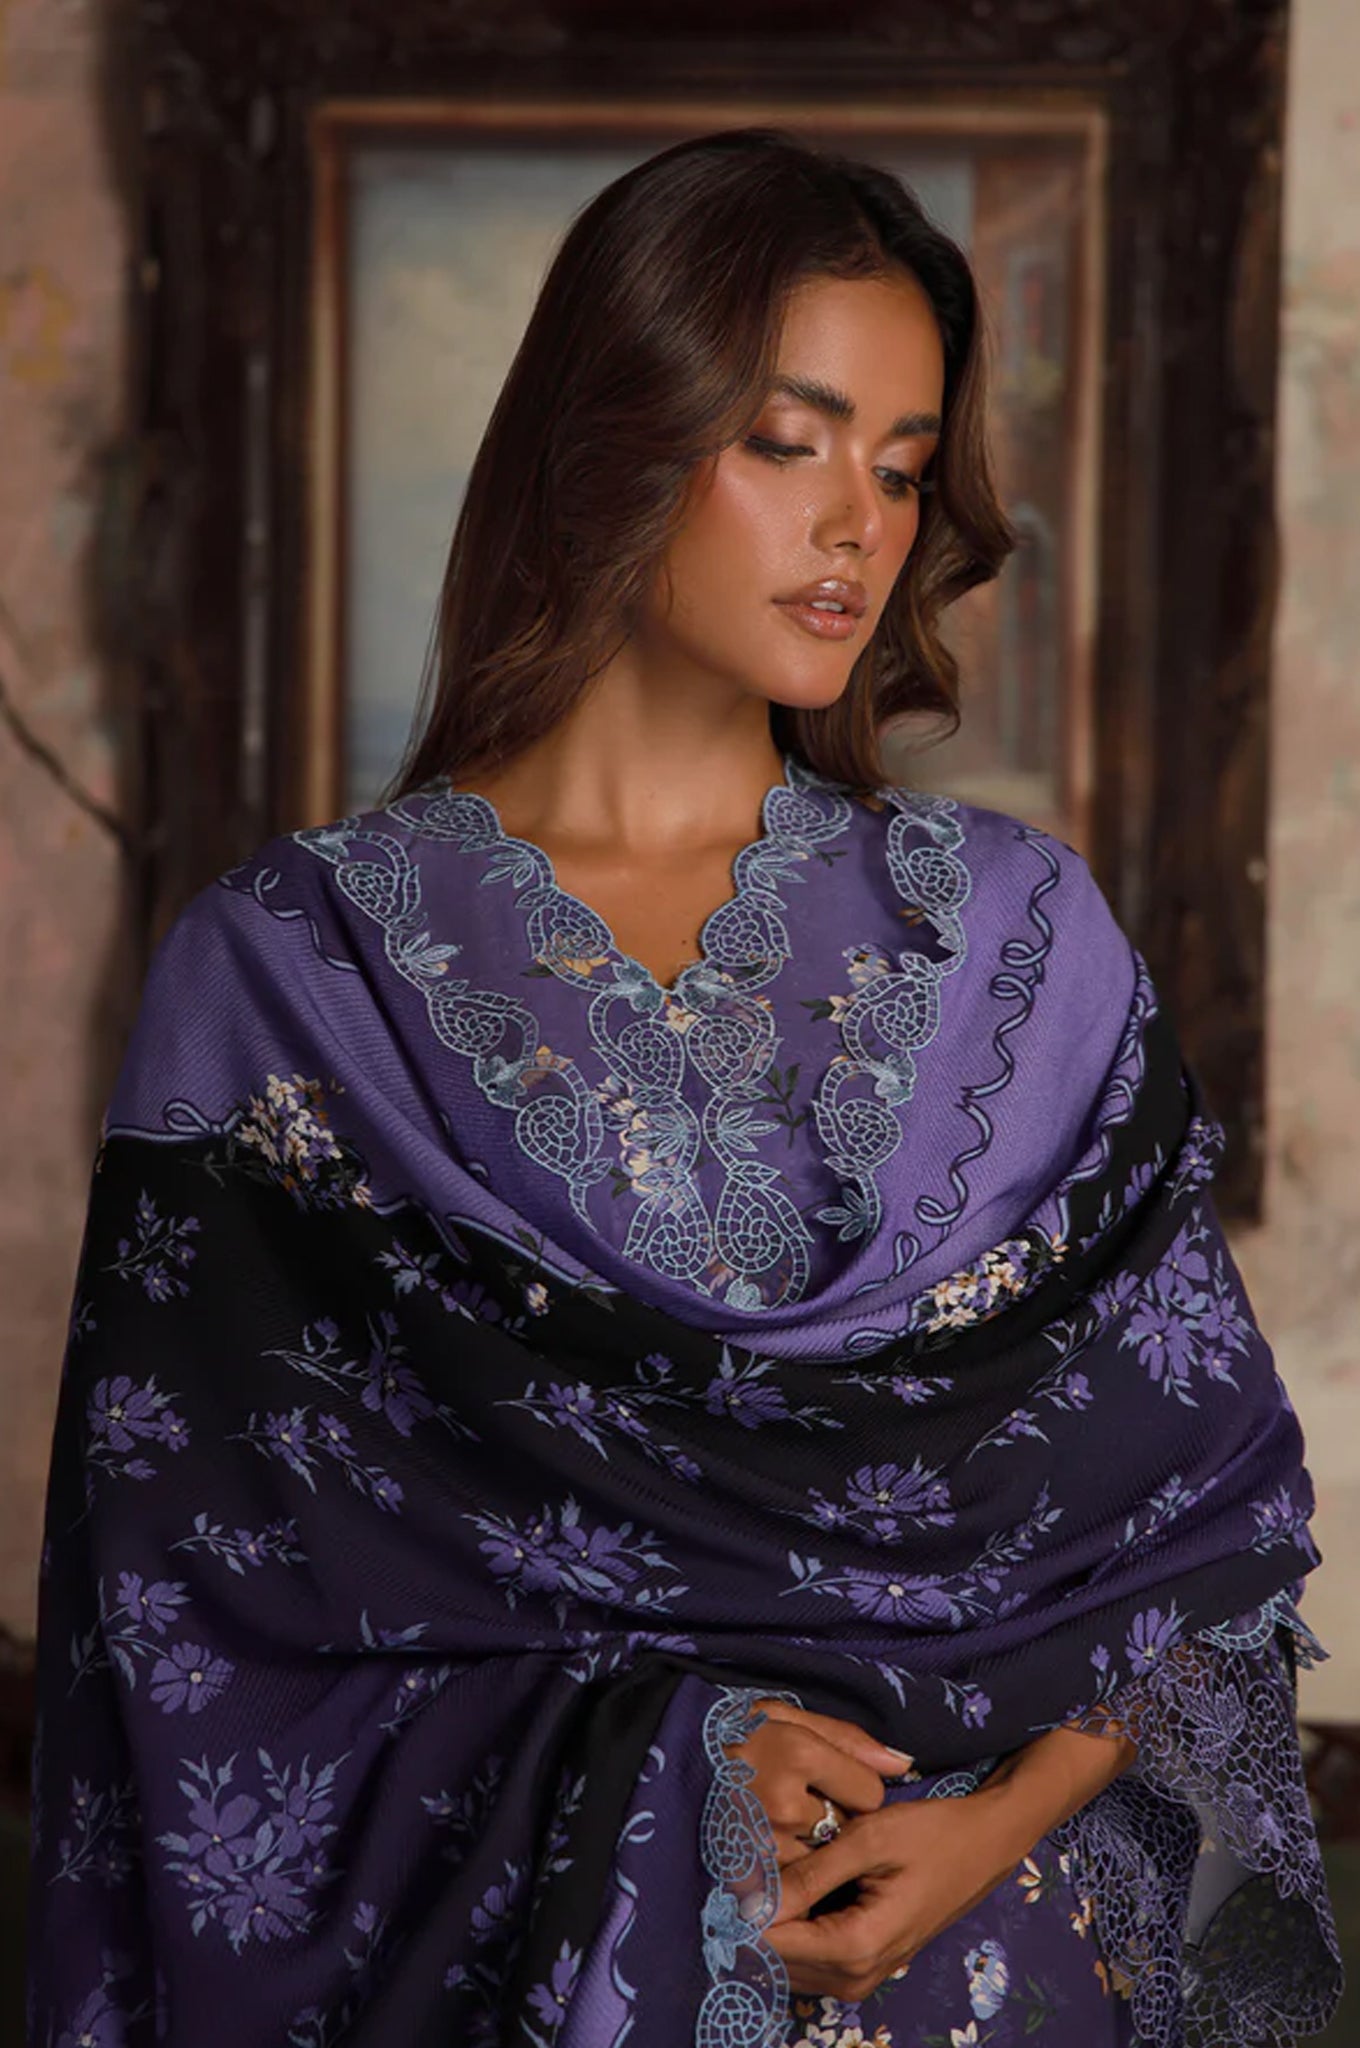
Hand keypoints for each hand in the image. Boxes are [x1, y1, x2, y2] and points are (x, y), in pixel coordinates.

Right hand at [724, 1699, 914, 1868]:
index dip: (852, 1787)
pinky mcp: (742, 1875)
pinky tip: (761, 1847)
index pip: (869, 1792)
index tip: (824, 1779)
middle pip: (845, 1830)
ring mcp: (760, 1844)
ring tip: (771, 1822)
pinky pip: (789, 1883)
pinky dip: (782, 1870)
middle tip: (791, 1800)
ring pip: (819, 1860)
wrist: (663, 1759)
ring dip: (805, 1847)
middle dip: (829, 1819)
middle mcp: (783, 1802)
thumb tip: (903, 1764)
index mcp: (797, 1753)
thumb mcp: (786, 1716)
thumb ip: (847, 1739)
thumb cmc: (731, 1733)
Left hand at [764, 1782, 1030, 2001]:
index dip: (747, 1910)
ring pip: (789, 1963)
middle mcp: (856, 1976)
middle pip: (777, 1960)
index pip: (774, 1945)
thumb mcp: (869, 1840)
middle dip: (756, 1917)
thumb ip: (812, 1874)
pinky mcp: (863, 1965)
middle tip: (749, 1866)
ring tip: (770, 1872)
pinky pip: (809, 1959)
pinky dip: (793, 1929)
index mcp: (858, 1946)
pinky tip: (792, 1888)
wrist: (984, 1844)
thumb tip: (755, 1903)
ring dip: (773, 1924)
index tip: (734, 1870)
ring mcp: (861, 1976)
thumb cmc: (931, 1834)